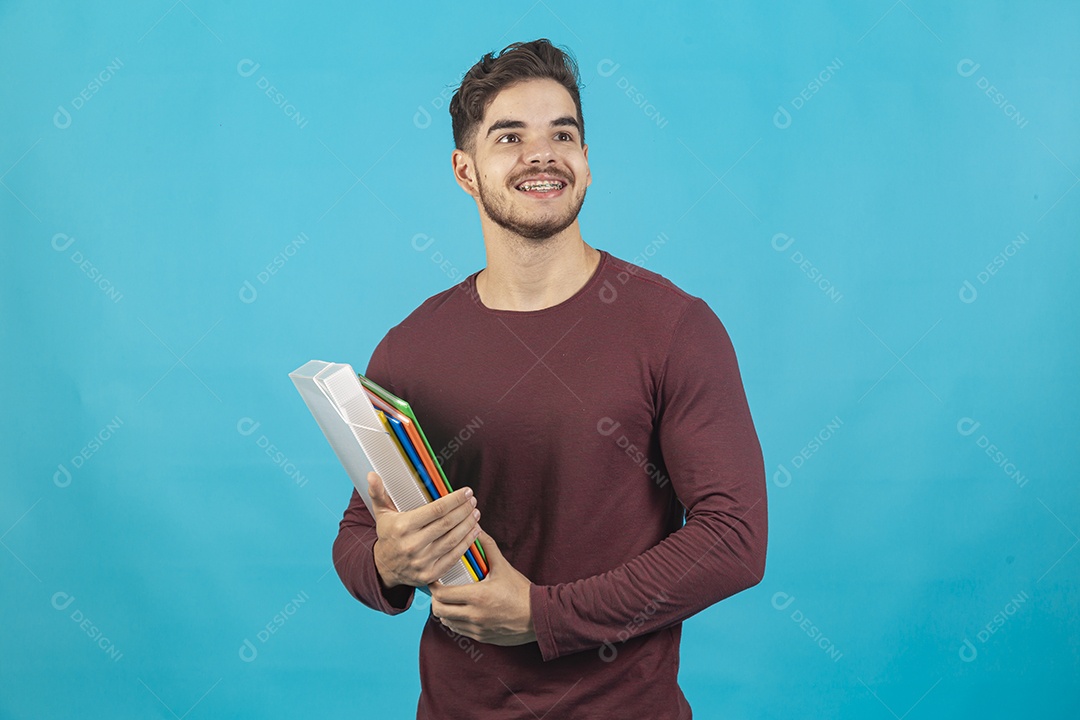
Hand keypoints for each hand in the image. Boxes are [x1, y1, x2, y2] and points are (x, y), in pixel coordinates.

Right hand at [368, 471, 481, 588]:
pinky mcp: (431, 574)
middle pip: (447, 523)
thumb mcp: (382, 514)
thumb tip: (372, 475)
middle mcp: (412, 545)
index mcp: (403, 527)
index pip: (436, 510)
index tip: (467, 492)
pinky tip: (475, 532)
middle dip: (464, 510)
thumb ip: (378, 493)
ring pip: (453, 539)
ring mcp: (422, 561)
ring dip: (468, 525)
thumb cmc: (388, 536)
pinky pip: (454, 556)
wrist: (384, 569)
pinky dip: (467, 543)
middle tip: (473, 501)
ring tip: (475, 513)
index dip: (454, 500)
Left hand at [429, 530, 535, 646]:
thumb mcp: (504, 567)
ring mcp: (477, 628)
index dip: (433, 587)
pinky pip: (459, 630)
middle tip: (439, 590)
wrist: (539, 617)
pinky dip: (455, 621)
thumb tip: (477, 528)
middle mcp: (474, 615)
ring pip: (447, 622)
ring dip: (444, 611)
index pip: (442, 594)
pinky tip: (460, 611)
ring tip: (449, 600)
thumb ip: (488, 546)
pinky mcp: (481, 637)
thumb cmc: (521, 591)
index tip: (434, 579)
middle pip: (439, 610)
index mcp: (477, 596)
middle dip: (435, 600)